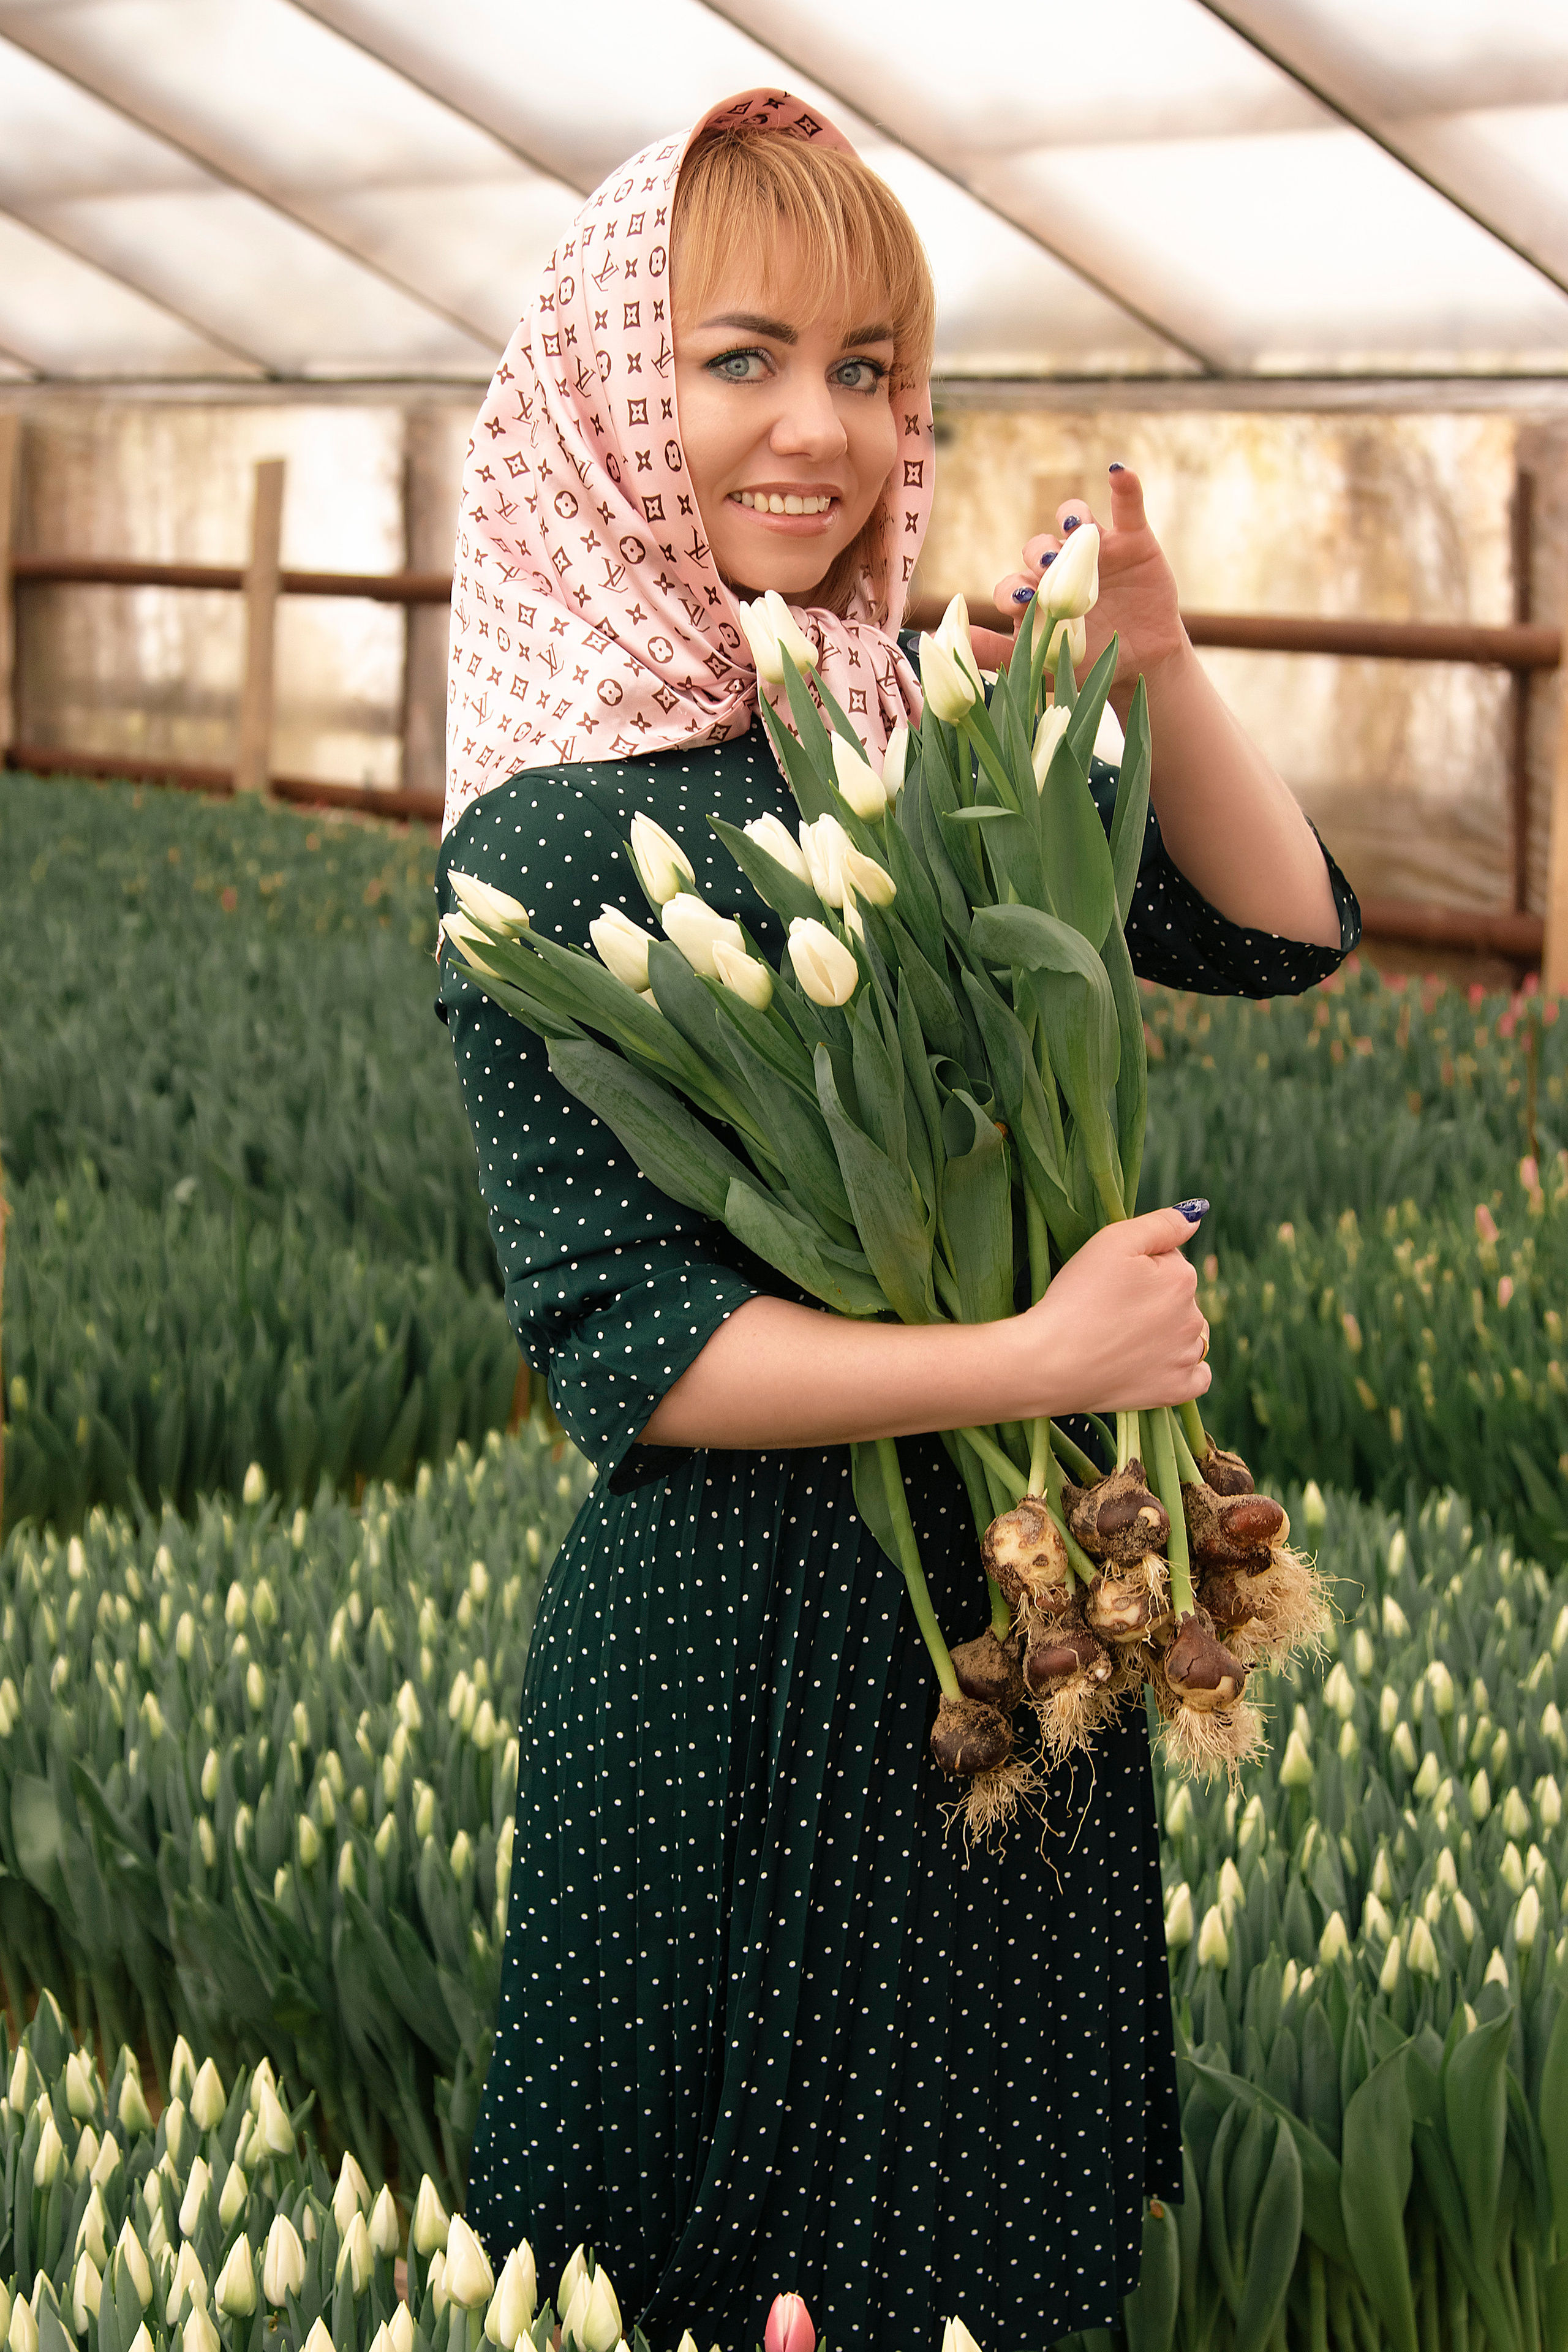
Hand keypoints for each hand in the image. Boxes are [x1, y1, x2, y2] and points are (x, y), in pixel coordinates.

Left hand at [985, 463, 1189, 696]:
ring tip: (1074, 530)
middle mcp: (1059, 565)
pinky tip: (1118, 471)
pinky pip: (1127, 504)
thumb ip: (992, 652)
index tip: (1021, 603)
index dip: (1011, 589)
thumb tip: (933, 639)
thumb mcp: (1041, 665)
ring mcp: (1095, 549)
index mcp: (1034, 594)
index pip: (1012, 583)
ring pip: (1074, 518)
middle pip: (1038, 546)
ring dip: (1070, 518)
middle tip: (1046, 566)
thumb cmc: (1085, 663)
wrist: (1141, 664)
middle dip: (1038, 554)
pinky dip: (1124, 485)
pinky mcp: (1133, 540)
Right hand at [1017, 1205, 1210, 1414]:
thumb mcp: (1112, 1242)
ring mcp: (1185, 1359)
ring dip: (1166, 1332)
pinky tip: (1156, 1363)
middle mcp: (1194, 1319)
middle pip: (1178, 1298)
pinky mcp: (1174, 1392)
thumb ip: (1161, 1224)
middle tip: (1108, 1308)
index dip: (1138, 1266)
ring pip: (1187, 1334)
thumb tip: (1197, 1215)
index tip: (1109, 1280)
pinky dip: (1182, 1368)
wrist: (1050, 1363)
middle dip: (1152, 1298)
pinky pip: (1197, 1376)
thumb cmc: (1077, 1297)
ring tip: (1122, 1336)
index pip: (1170, 1261)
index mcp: (1183, 1279)